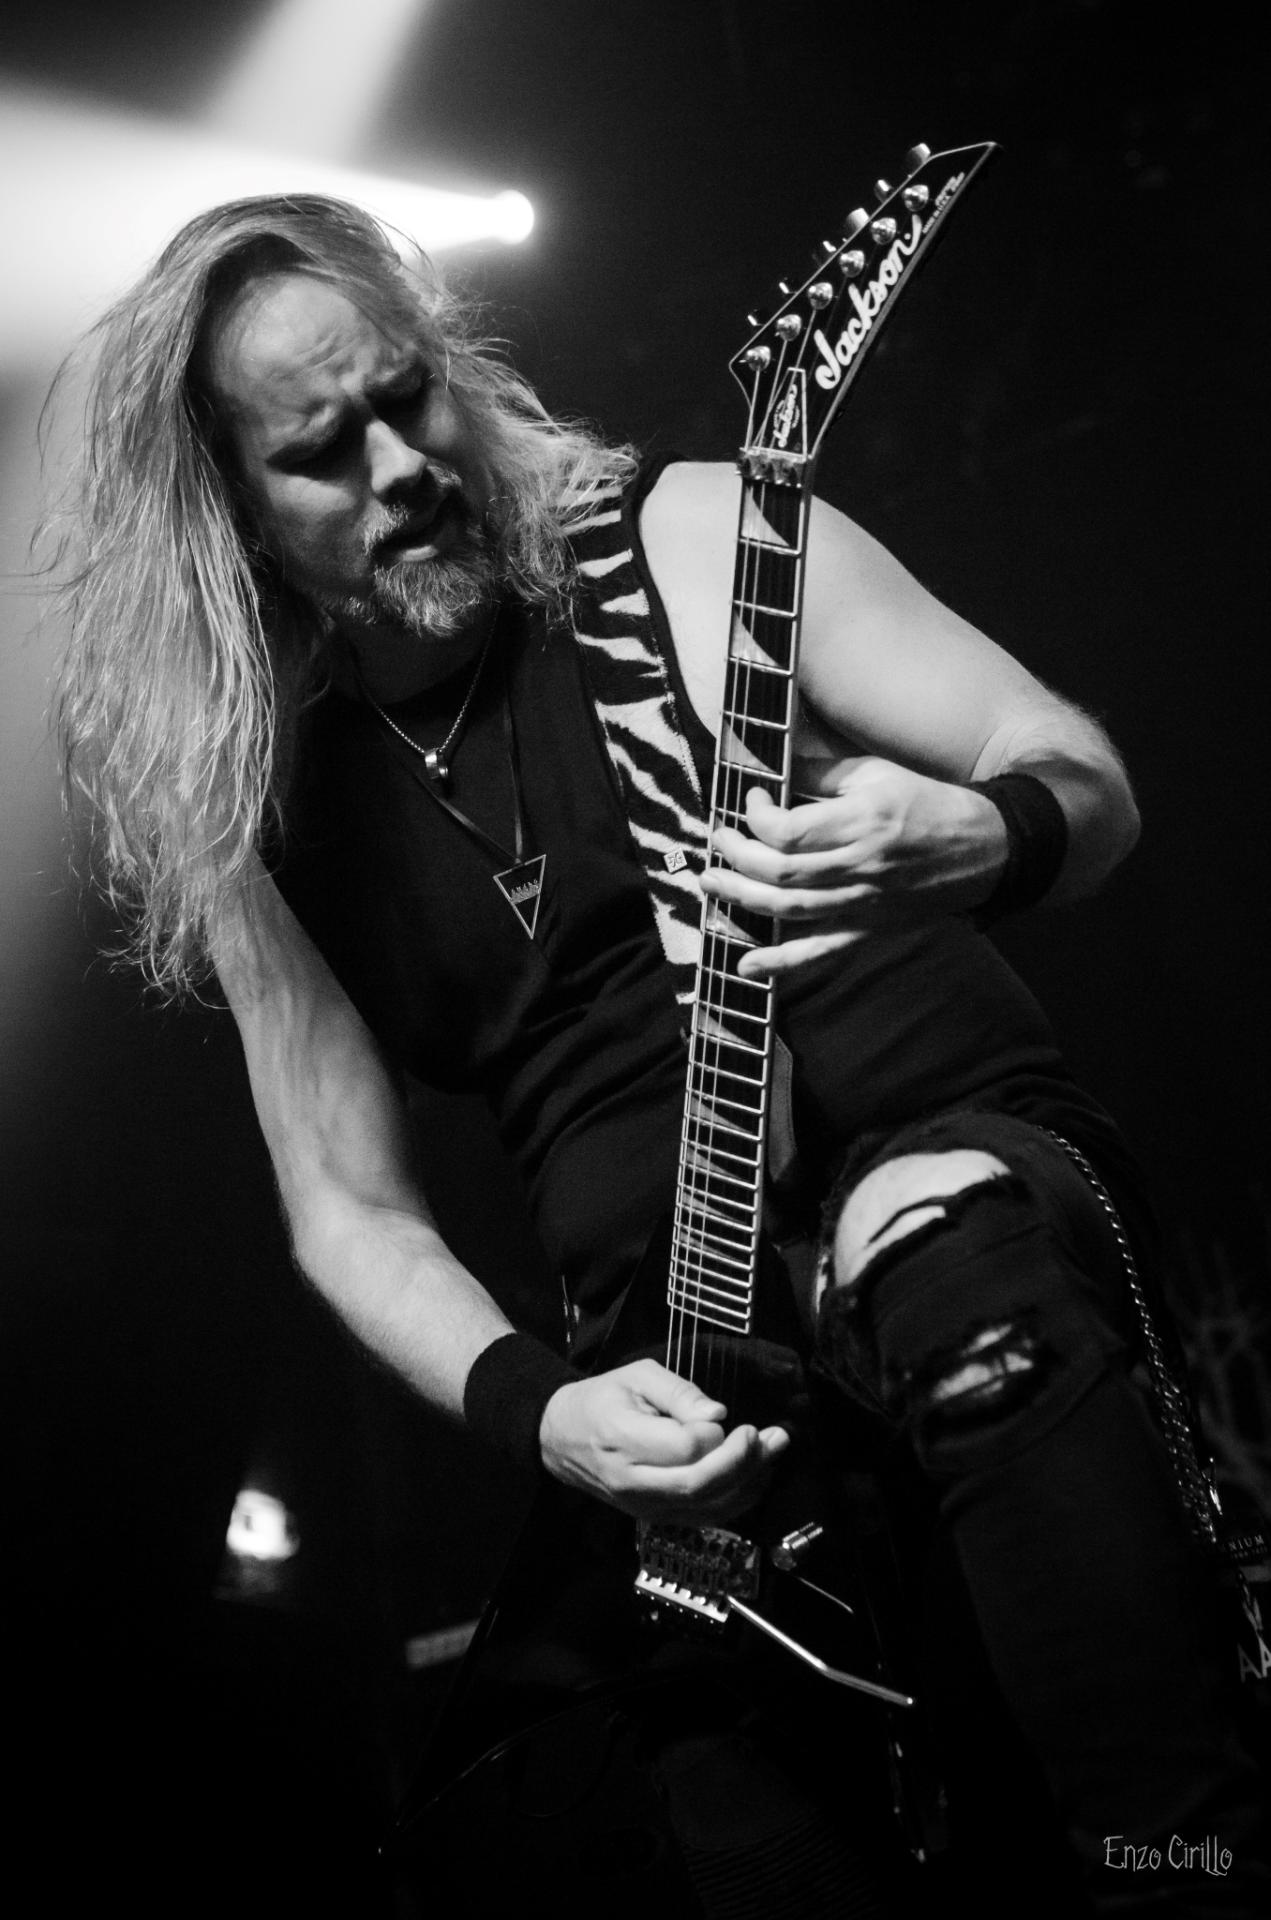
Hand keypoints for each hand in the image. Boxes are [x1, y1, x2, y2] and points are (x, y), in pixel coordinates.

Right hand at [539, 1358, 788, 1521]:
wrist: (560, 1440)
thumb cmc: (601, 1400)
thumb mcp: (635, 1376)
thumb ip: (678, 1392)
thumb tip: (717, 1415)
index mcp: (621, 1438)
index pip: (682, 1448)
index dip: (715, 1434)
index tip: (726, 1417)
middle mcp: (632, 1482)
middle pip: (699, 1485)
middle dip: (745, 1462)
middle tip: (773, 1435)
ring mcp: (643, 1506)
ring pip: (706, 1507)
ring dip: (750, 1482)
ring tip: (774, 1451)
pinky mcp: (655, 1517)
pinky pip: (704, 1517)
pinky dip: (737, 1500)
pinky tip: (756, 1476)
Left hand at [699, 756, 1007, 979]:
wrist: (987, 849)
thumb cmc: (930, 803)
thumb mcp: (878, 773)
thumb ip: (821, 775)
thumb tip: (773, 768)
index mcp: (863, 821)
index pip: (788, 830)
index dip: (756, 816)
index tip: (751, 799)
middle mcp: (860, 866)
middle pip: (779, 872)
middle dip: (736, 856)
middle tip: (718, 840)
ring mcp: (863, 903)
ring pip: (789, 910)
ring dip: (740, 899)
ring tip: (710, 883)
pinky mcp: (868, 929)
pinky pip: (819, 951)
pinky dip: (781, 962)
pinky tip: (746, 964)